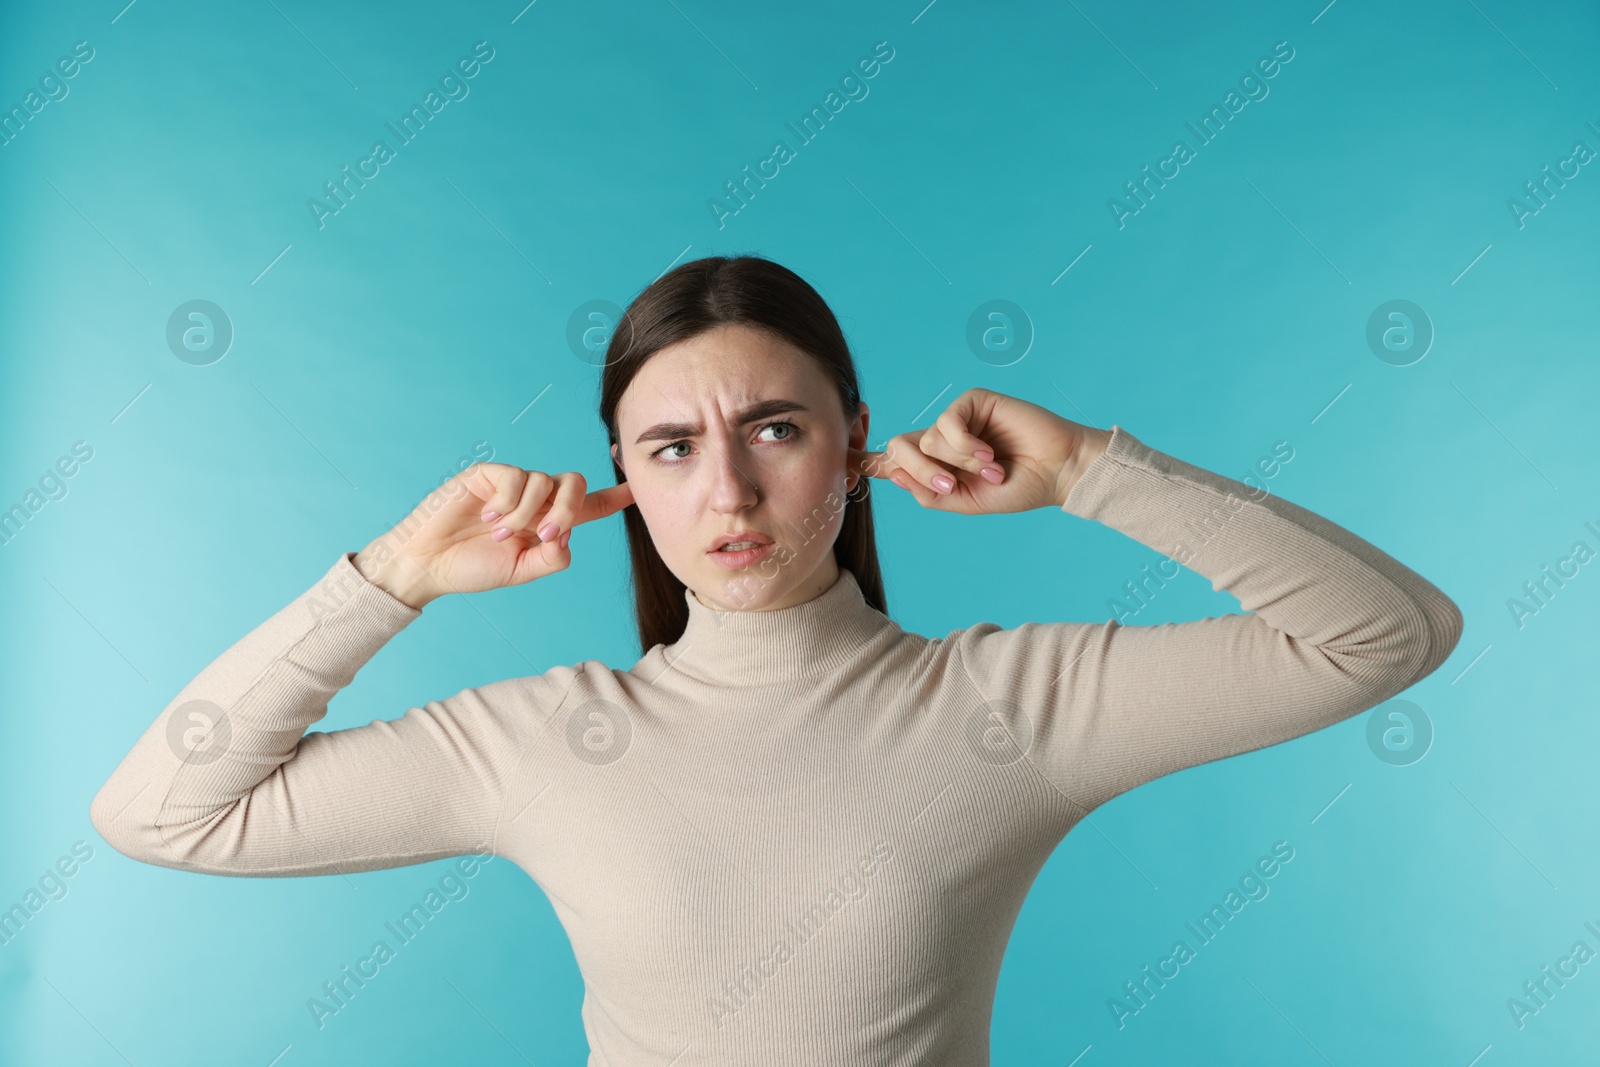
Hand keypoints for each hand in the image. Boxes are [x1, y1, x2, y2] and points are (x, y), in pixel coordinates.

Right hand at [355, 463, 633, 607]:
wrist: (428, 564)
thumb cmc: (472, 567)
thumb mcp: (521, 571)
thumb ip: (552, 558)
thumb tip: (568, 536)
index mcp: (547, 523)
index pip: (590, 506)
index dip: (615, 497)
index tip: (638, 489)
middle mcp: (535, 500)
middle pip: (574, 485)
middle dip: (567, 510)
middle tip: (544, 536)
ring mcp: (512, 485)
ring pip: (544, 483)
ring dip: (526, 515)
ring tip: (500, 535)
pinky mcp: (489, 474)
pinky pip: (516, 477)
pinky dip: (507, 502)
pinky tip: (487, 518)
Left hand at [849, 388, 1110, 515]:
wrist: (1057, 473)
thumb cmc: (1017, 489)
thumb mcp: (966, 501)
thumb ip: (928, 492)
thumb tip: (892, 472)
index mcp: (935, 465)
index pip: (893, 460)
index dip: (866, 461)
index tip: (840, 463)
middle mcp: (939, 439)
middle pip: (901, 449)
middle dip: (920, 471)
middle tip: (951, 486)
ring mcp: (955, 419)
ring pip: (926, 440)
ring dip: (958, 463)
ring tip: (991, 471)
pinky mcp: (972, 402)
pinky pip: (947, 423)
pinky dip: (965, 445)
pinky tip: (990, 455)